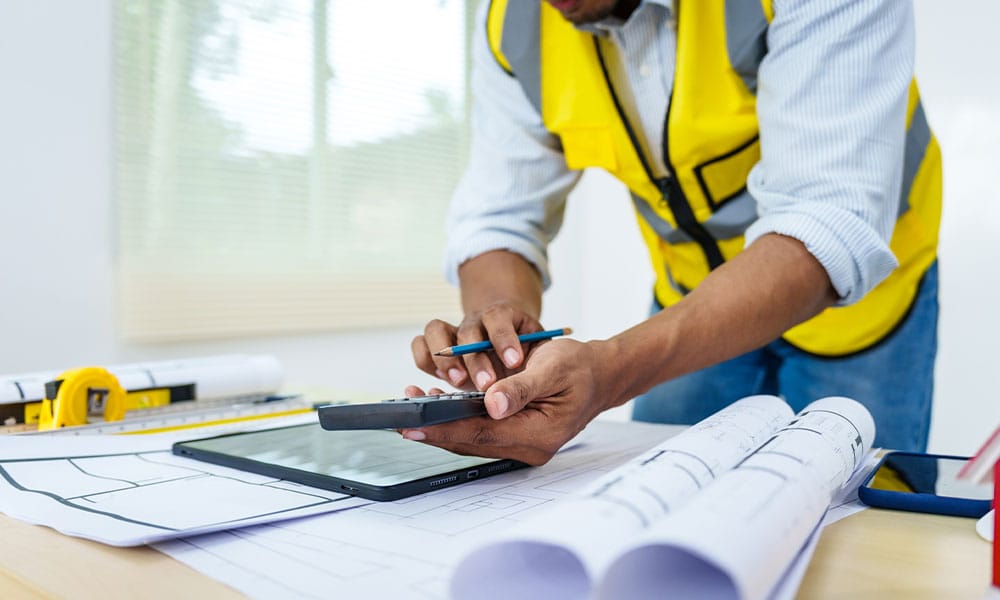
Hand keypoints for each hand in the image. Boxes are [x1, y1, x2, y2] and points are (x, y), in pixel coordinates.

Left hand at [401, 338, 621, 465]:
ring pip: (472, 437)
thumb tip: (492, 404)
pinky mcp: (515, 432)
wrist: (600, 374)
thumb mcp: (554, 368)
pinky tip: (437, 402)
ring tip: (412, 403)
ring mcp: (521, 442)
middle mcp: (528, 445)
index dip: (444, 430)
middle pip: (471, 441)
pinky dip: (456, 418)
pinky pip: (480, 430)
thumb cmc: (580, 368)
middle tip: (399, 415)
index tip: (412, 425)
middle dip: (435, 428)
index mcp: (539, 434)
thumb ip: (521, 387)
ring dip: (442, 423)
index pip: (480, 435)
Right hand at [411, 302, 543, 391]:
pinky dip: (425, 361)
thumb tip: (500, 404)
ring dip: (445, 358)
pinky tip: (440, 384)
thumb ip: (527, 380)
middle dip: (476, 359)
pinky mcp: (441, 352)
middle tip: (487, 384)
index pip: (499, 317)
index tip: (514, 362)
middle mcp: (477, 323)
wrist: (519, 348)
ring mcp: (456, 335)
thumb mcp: (543, 362)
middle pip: (468, 331)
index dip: (503, 338)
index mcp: (506, 317)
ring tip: (458, 382)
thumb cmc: (533, 358)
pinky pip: (420, 345)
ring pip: (436, 330)